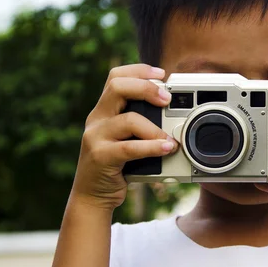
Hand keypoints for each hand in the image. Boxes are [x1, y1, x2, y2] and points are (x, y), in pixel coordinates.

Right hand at [71, 64, 177, 209]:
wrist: (92, 196)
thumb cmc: (116, 165)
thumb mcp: (125, 138)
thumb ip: (140, 123)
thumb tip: (175, 113)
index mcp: (104, 110)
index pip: (116, 77)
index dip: (139, 70)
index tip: (161, 74)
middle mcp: (97, 119)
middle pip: (117, 87)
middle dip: (146, 88)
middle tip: (167, 99)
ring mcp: (95, 137)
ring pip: (128, 119)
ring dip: (155, 128)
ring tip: (171, 138)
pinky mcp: (100, 156)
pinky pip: (129, 148)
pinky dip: (152, 147)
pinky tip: (166, 148)